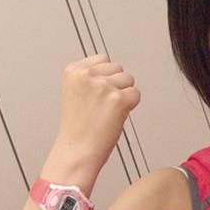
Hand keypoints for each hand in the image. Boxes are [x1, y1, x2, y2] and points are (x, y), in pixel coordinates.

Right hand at [53, 53, 140, 168]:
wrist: (77, 150)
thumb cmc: (78, 127)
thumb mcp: (75, 92)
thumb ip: (90, 76)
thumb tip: (113, 69)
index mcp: (73, 71)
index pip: (103, 59)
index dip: (105, 77)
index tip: (97, 93)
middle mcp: (87, 76)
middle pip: (118, 68)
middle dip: (116, 85)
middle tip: (103, 105)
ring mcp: (103, 86)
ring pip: (129, 80)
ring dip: (123, 95)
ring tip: (108, 111)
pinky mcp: (118, 99)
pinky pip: (136, 94)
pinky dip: (131, 106)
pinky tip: (116, 116)